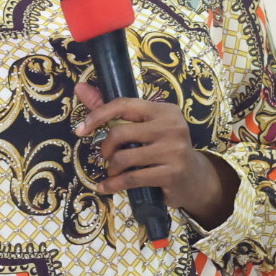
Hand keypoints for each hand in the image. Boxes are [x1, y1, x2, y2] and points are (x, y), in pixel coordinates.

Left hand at [73, 81, 234, 225]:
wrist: (195, 179)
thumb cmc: (164, 149)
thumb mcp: (145, 127)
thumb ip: (113, 110)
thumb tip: (80, 89)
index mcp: (164, 110)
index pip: (123, 105)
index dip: (98, 115)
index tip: (80, 129)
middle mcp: (171, 126)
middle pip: (120, 133)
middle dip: (106, 148)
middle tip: (107, 157)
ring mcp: (174, 150)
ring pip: (124, 158)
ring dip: (112, 169)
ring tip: (114, 172)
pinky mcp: (172, 173)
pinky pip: (132, 179)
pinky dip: (113, 185)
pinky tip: (106, 187)